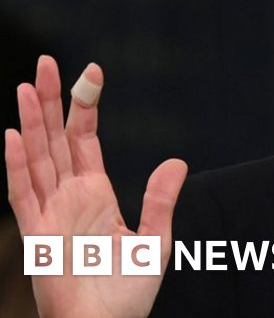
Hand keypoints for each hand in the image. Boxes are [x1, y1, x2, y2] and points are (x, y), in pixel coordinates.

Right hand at [5, 56, 187, 317]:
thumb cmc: (127, 292)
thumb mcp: (155, 241)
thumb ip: (161, 200)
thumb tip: (177, 160)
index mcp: (96, 193)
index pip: (86, 139)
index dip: (85, 106)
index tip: (91, 71)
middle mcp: (70, 196)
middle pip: (56, 139)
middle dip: (51, 101)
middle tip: (45, 60)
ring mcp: (50, 213)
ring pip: (36, 158)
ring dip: (31, 123)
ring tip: (28, 86)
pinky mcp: (37, 236)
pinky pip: (23, 195)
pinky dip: (17, 165)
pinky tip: (12, 135)